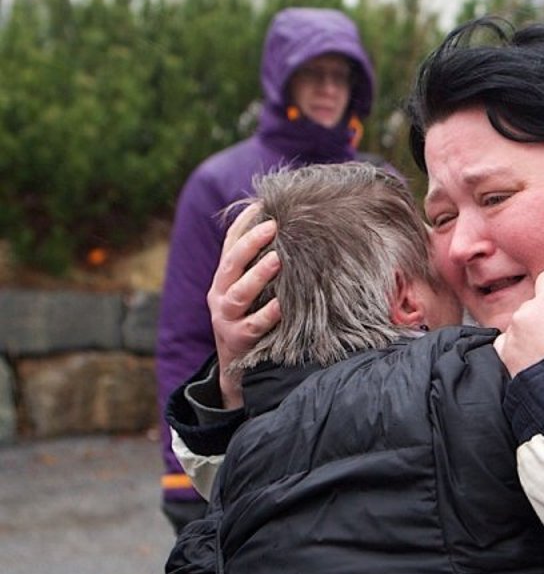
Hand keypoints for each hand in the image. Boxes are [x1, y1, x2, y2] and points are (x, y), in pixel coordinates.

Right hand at [207, 203, 280, 407]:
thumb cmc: (253, 321)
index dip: (243, 223)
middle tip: (273, 226)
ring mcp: (226, 318)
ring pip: (238, 293)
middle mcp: (220, 294)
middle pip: (232, 263)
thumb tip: (292, 234)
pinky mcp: (238, 340)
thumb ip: (263, 268)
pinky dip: (268, 314)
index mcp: (224, 278)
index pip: (229, 244)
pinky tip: (283, 305)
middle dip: (251, 242)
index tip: (263, 203)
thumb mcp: (253, 293)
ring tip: (277, 260)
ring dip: (258, 275)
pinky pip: (253, 325)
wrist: (238, 369)